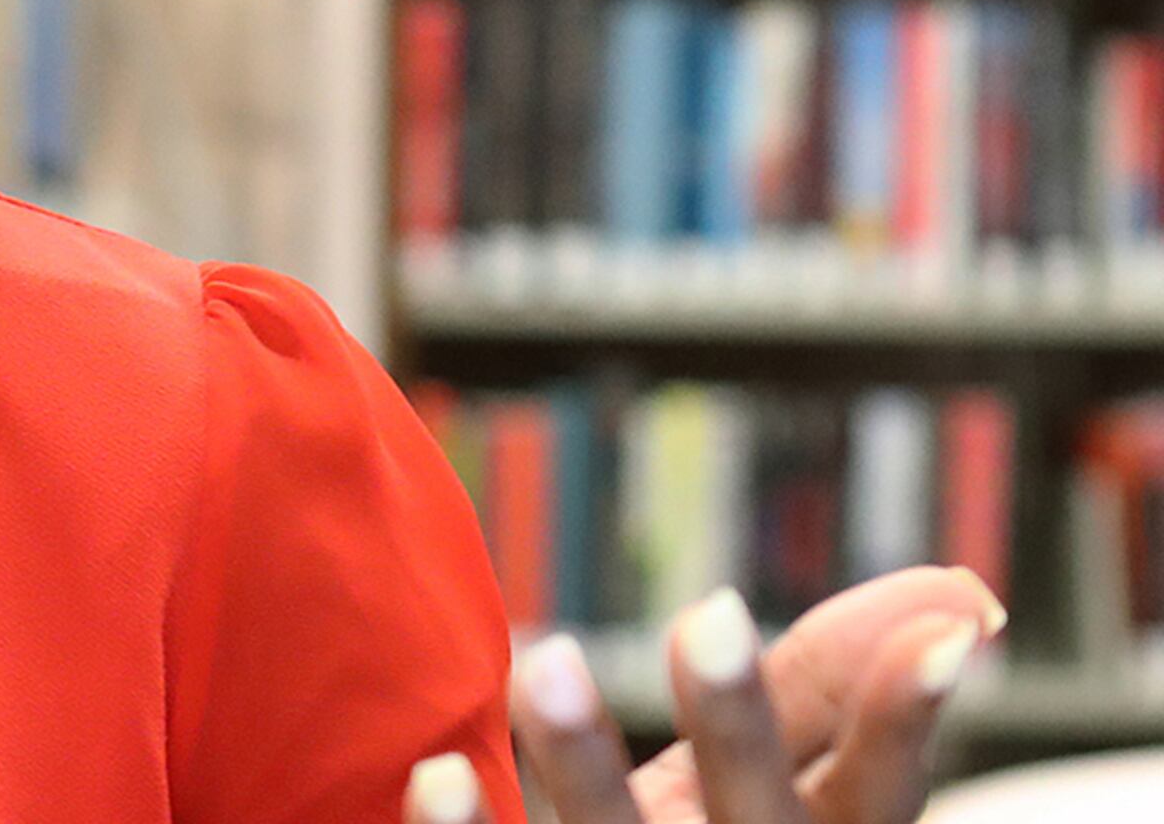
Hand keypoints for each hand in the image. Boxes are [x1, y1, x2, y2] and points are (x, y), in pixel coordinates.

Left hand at [400, 567, 1006, 823]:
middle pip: (753, 816)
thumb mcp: (781, 785)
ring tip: (547, 660)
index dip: (904, 719)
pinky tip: (435, 773)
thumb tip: (959, 593)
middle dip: (736, 725)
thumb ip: (837, 692)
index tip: (944, 632)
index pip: (879, 792)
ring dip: (586, 765)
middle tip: (711, 614)